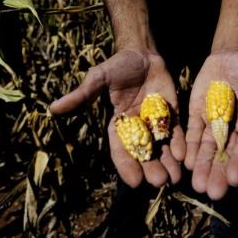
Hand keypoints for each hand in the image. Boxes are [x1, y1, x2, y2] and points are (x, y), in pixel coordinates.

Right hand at [50, 50, 185, 187]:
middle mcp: (137, 126)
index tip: (135, 182)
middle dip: (151, 168)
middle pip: (144, 152)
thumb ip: (82, 94)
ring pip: (161, 146)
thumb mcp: (99, 78)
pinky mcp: (170, 113)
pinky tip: (184, 155)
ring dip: (168, 162)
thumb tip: (53, 108)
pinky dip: (179, 143)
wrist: (142, 54)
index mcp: (118, 123)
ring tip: (175, 177)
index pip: (120, 148)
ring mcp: (154, 121)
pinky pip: (175, 131)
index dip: (126, 165)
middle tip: (160, 182)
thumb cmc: (118, 65)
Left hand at [184, 50, 237, 199]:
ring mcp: (214, 121)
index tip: (235, 178)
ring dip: (203, 165)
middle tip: (213, 193)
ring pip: (208, 147)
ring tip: (197, 185)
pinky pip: (194, 132)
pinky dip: (190, 146)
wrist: (229, 55)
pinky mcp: (198, 113)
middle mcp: (234, 127)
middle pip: (226, 153)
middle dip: (219, 172)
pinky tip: (185, 161)